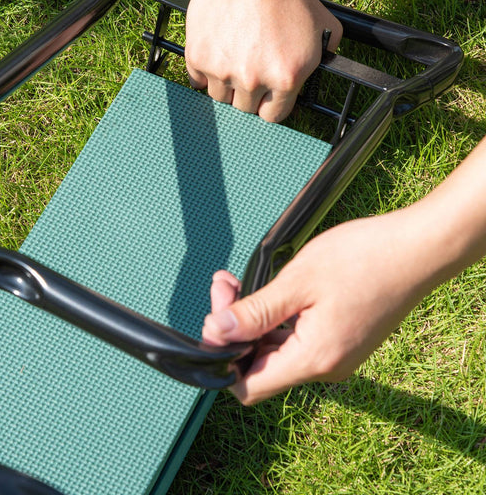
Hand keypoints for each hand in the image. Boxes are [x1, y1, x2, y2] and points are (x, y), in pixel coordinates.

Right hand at [185, 0, 341, 121]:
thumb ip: (324, 57)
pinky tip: (216, 56)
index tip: (267, 95)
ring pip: (219, 97)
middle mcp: (253, 80)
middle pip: (245, 109)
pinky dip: (205, 72)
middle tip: (249, 73)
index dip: (270, 104)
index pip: (272, 116)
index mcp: (285, 79)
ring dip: (226, 85)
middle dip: (249, 94)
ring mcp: (222, 70)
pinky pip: (198, 80)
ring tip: (232, 62)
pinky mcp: (198, 56)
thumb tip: (318, 76)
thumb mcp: (324, 28)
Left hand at [202, 207, 445, 404]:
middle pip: (260, 364)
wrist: (417, 248)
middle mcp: (326, 367)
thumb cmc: (362, 258)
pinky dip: (276, 317)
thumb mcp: (297, 282)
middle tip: (226, 284)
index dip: (223, 356)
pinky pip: (296, 339)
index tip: (217, 314)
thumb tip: (217, 332)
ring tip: (237, 281)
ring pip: (276, 350)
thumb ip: (254, 313)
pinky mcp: (341, 340)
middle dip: (234, 327)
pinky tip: (269, 290)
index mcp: (314, 360)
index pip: (249, 386)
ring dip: (253, 318)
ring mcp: (336, 355)